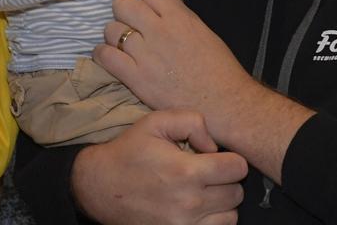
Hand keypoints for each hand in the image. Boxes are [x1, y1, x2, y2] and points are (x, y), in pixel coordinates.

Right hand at [71, 110, 246, 224]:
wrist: (99, 187)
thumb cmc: (129, 152)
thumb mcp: (155, 121)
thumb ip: (192, 122)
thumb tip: (214, 146)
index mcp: (186, 171)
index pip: (238, 167)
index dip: (229, 159)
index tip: (215, 158)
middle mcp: (189, 203)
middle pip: (236, 193)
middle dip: (225, 180)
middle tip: (206, 173)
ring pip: (230, 216)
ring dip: (221, 204)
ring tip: (202, 192)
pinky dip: (211, 221)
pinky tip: (197, 209)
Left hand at [95, 0, 313, 180]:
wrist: (224, 105)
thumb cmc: (219, 70)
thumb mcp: (203, 32)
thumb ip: (179, 17)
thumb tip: (159, 9)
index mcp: (180, 18)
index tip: (149, 10)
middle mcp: (160, 32)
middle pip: (123, 4)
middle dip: (125, 12)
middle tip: (131, 24)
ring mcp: (146, 55)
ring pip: (111, 29)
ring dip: (115, 35)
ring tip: (123, 44)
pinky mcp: (136, 78)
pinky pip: (105, 56)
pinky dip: (103, 54)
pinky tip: (111, 57)